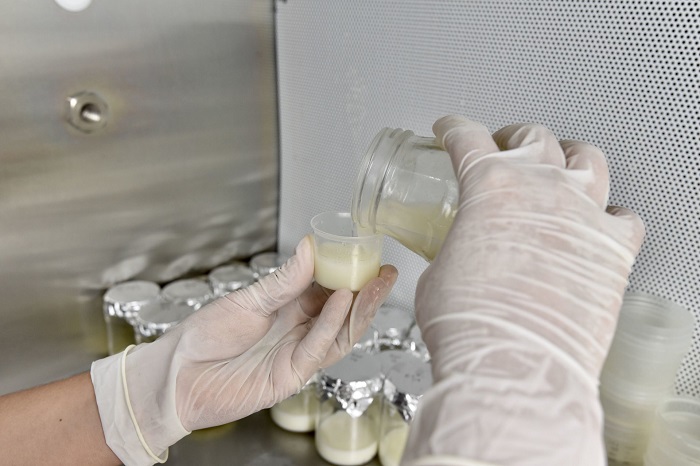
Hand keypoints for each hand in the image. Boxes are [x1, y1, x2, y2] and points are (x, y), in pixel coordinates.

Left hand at [91, 236, 396, 464]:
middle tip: (386, 273)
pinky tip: (341, 301)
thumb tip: (309, 247)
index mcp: (289, 308)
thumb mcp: (246, 301)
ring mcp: (298, 353)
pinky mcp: (291, 374)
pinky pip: (318, 348)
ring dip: (359, 310)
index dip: (352, 275)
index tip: (370, 256)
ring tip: (374, 284)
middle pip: (344, 313)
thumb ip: (282, 281)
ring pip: (340, 333)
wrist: (178, 376)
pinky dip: (332, 324)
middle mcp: (299, 330)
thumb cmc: (205, 337)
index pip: (329, 288)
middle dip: (367, 294)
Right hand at [404, 116, 643, 464]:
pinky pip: (624, 216)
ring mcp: (584, 215)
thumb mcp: (437, 273)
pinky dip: (610, 216)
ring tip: (560, 168)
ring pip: (587, 158)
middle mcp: (541, 189)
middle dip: (513, 137)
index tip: (450, 129)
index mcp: (490, 186)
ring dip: (568, 158)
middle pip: (533, 136)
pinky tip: (598, 224)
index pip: (467, 138)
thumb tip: (459, 252)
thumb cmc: (470, 326)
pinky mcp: (614, 250)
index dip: (453, 128)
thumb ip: (454, 246)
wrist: (513, 367)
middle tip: (504, 147)